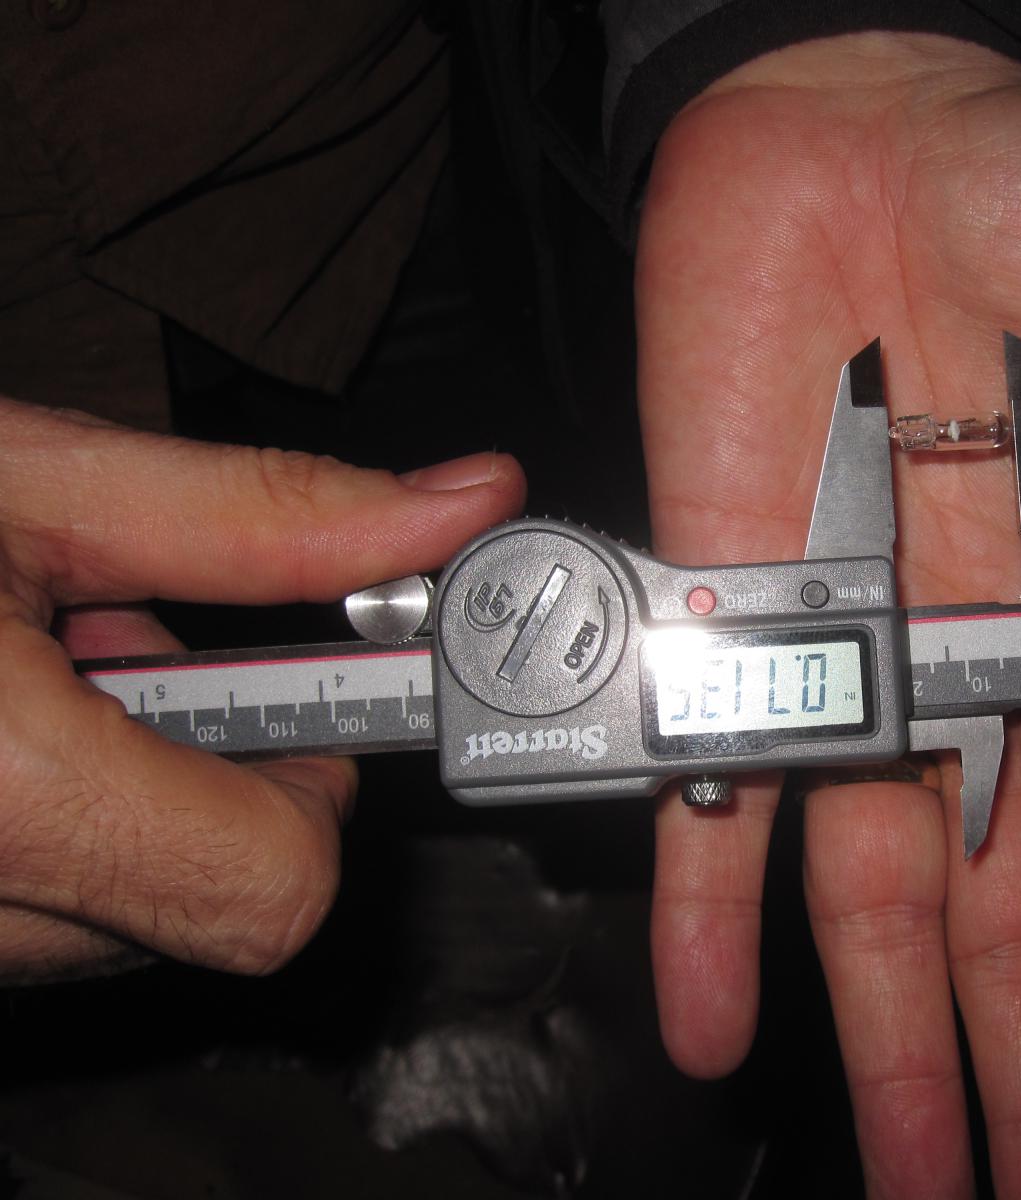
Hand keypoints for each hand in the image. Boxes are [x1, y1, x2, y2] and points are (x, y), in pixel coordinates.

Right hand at [0, 400, 523, 981]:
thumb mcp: (33, 481)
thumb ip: (261, 514)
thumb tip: (459, 508)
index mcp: (7, 800)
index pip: (279, 888)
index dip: (319, 786)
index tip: (304, 696)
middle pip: (211, 908)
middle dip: (219, 779)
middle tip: (140, 656)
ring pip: (120, 920)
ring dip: (130, 803)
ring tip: (49, 676)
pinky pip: (39, 917)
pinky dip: (62, 828)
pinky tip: (13, 727)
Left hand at [632, 33, 1020, 1197]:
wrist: (878, 117)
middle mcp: (981, 677)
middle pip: (1020, 933)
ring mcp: (854, 658)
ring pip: (879, 906)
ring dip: (898, 1051)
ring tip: (921, 1181)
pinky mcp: (736, 613)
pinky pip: (717, 787)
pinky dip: (708, 906)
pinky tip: (710, 1027)